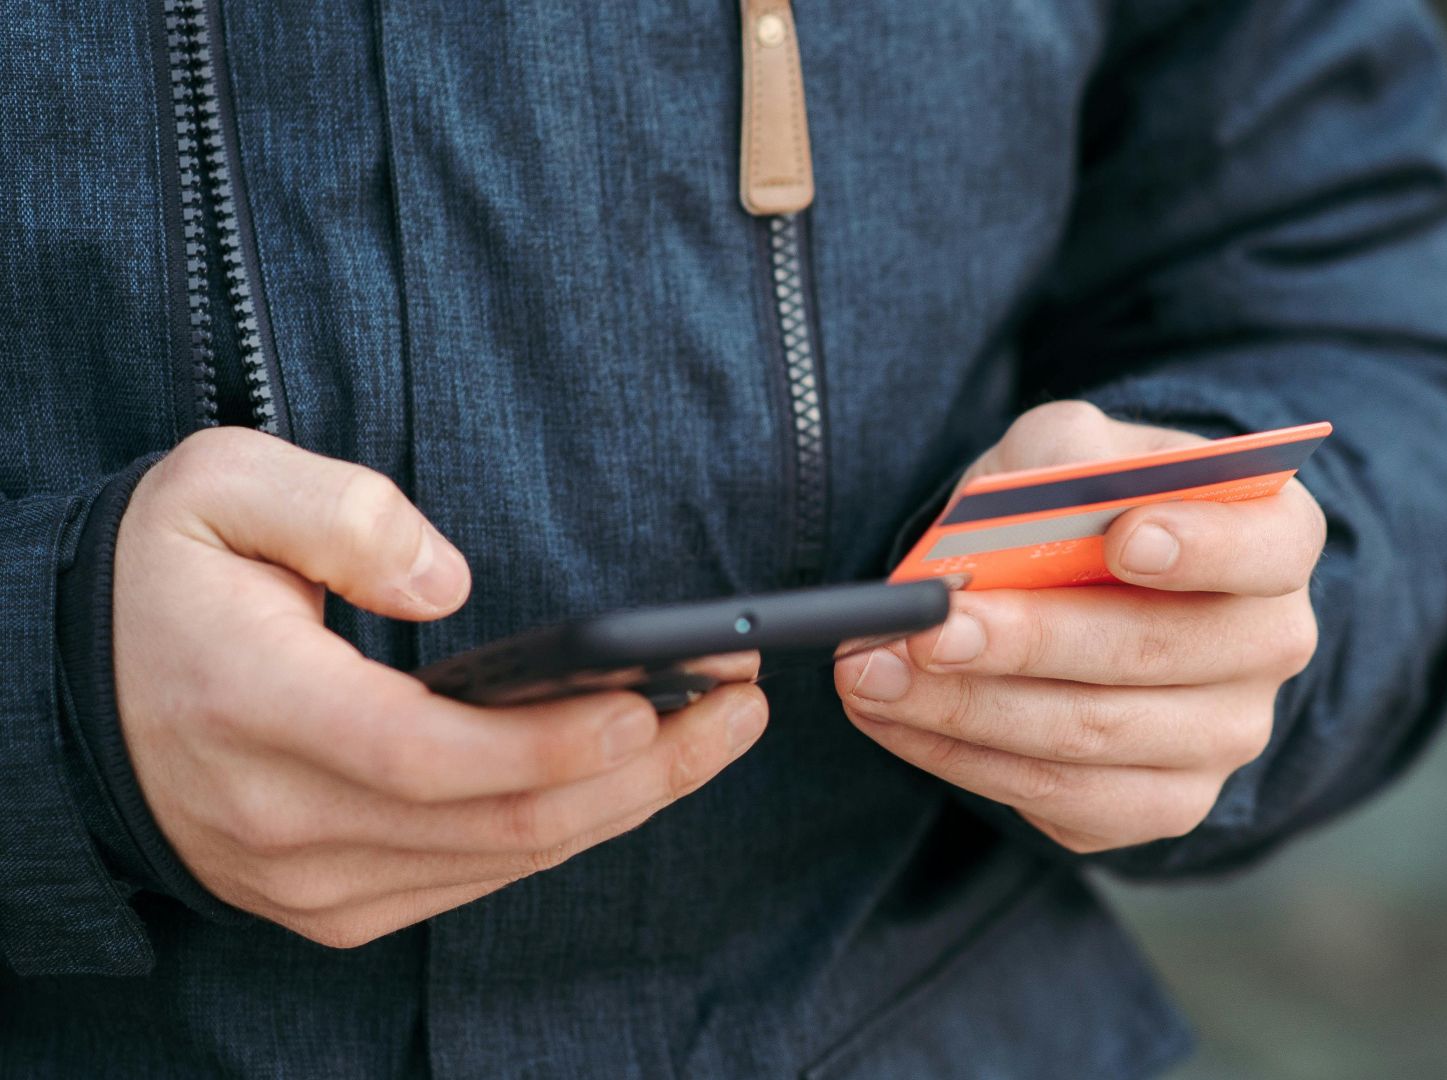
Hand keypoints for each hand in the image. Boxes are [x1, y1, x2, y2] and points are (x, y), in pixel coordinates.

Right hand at [114, 428, 766, 946]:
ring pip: (501, 865)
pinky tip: (635, 775)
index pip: (427, 756)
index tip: (657, 699)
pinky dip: (566, 832)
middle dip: (641, 770)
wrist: (74, 692)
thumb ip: (334, 510)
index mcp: (254, 707)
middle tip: (740, 706)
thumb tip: (447, 581)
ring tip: (718, 731)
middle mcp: (282, 818)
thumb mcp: (216, 487)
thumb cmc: (161, 579)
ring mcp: (307, 878)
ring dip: (625, 803)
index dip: (552, 743)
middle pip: (496, 826)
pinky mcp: (331, 903)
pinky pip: (474, 880)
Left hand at [836, 401, 1321, 852]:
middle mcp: (1271, 645)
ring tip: (873, 673)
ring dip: (967, 710)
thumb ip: (1052, 456)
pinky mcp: (1163, 804)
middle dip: (1028, 641)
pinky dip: (963, 761)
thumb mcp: (1070, 450)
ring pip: (1092, 737)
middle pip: (1155, 652)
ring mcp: (1224, 737)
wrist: (1083, 589)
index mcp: (1276, 539)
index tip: (1124, 539)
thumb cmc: (1082, 506)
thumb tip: (1012, 505)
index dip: (1202, 546)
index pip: (1267, 546)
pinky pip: (1061, 801)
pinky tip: (897, 721)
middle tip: (926, 626)